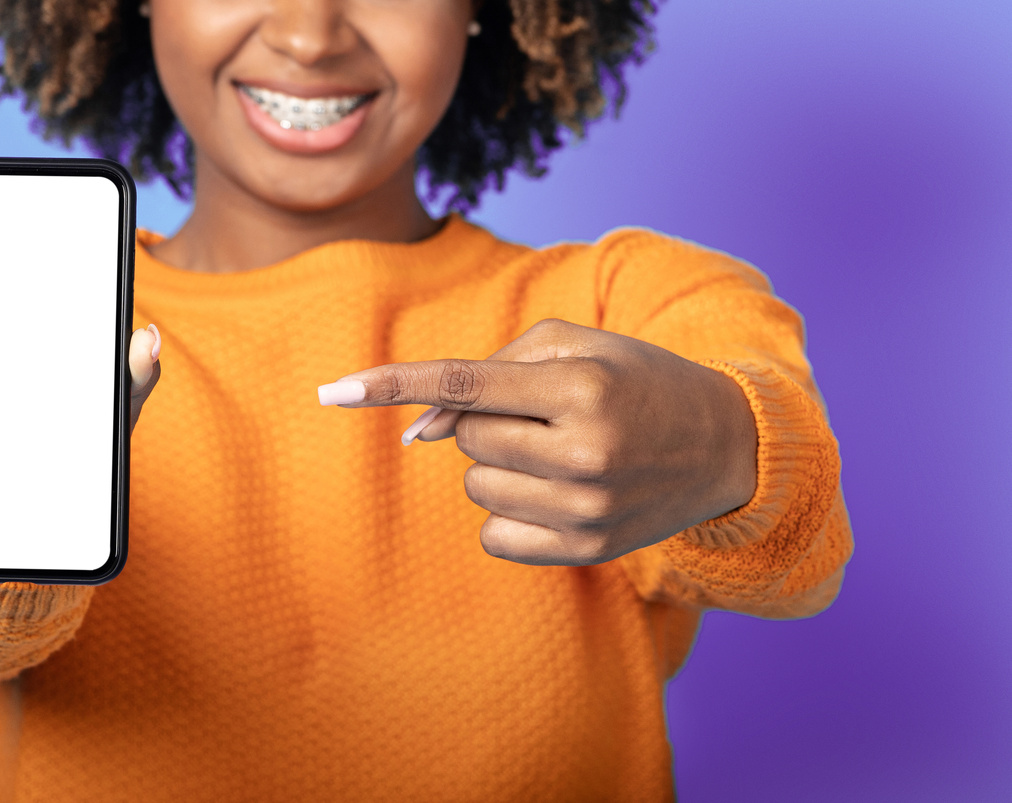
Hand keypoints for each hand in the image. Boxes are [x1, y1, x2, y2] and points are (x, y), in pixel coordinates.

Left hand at [317, 318, 757, 564]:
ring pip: (477, 487)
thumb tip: (415, 433)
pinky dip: (510, 512)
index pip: (465, 382)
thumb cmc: (634, 381)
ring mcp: (587, 511)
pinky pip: (494, 535)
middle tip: (547, 415)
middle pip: (466, 438)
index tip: (331, 392)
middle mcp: (584, 451)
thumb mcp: (574, 349)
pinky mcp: (587, 553)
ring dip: (500, 466)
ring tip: (561, 454)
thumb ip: (486, 372)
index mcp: (581, 387)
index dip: (394, 384)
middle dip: (487, 421)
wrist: (727, 446)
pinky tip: (559, 495)